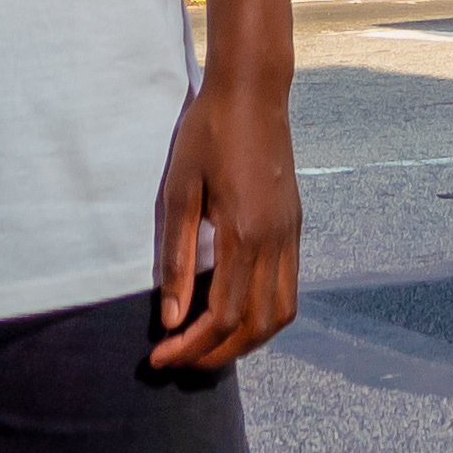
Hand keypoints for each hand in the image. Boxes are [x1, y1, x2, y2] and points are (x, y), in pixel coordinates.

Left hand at [149, 77, 301, 375]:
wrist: (253, 91)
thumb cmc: (207, 134)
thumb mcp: (178, 191)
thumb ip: (176, 258)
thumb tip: (172, 318)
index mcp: (245, 235)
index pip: (223, 317)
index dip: (190, 347)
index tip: (159, 358)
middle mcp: (276, 242)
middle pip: (257, 327)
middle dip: (217, 355)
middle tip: (178, 361)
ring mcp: (290, 235)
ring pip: (281, 314)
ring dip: (245, 341)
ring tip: (206, 345)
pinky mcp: (293, 226)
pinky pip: (288, 289)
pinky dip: (263, 316)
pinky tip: (235, 312)